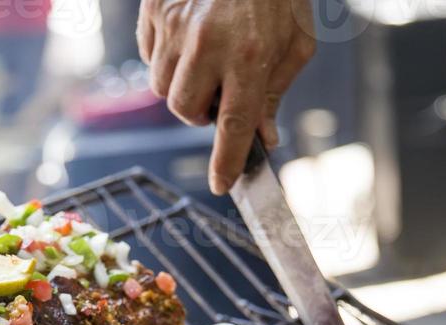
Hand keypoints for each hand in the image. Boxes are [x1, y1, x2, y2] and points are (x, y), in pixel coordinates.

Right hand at [138, 0, 315, 194]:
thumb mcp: (295, 40)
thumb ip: (276, 91)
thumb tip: (264, 135)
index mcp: (249, 54)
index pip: (233, 124)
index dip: (225, 161)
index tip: (222, 185)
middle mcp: (208, 43)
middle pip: (186, 111)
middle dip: (200, 111)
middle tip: (220, 91)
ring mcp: (175, 26)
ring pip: (163, 87)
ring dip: (183, 85)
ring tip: (206, 57)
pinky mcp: (155, 11)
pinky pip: (150, 56)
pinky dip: (167, 57)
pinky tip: (189, 36)